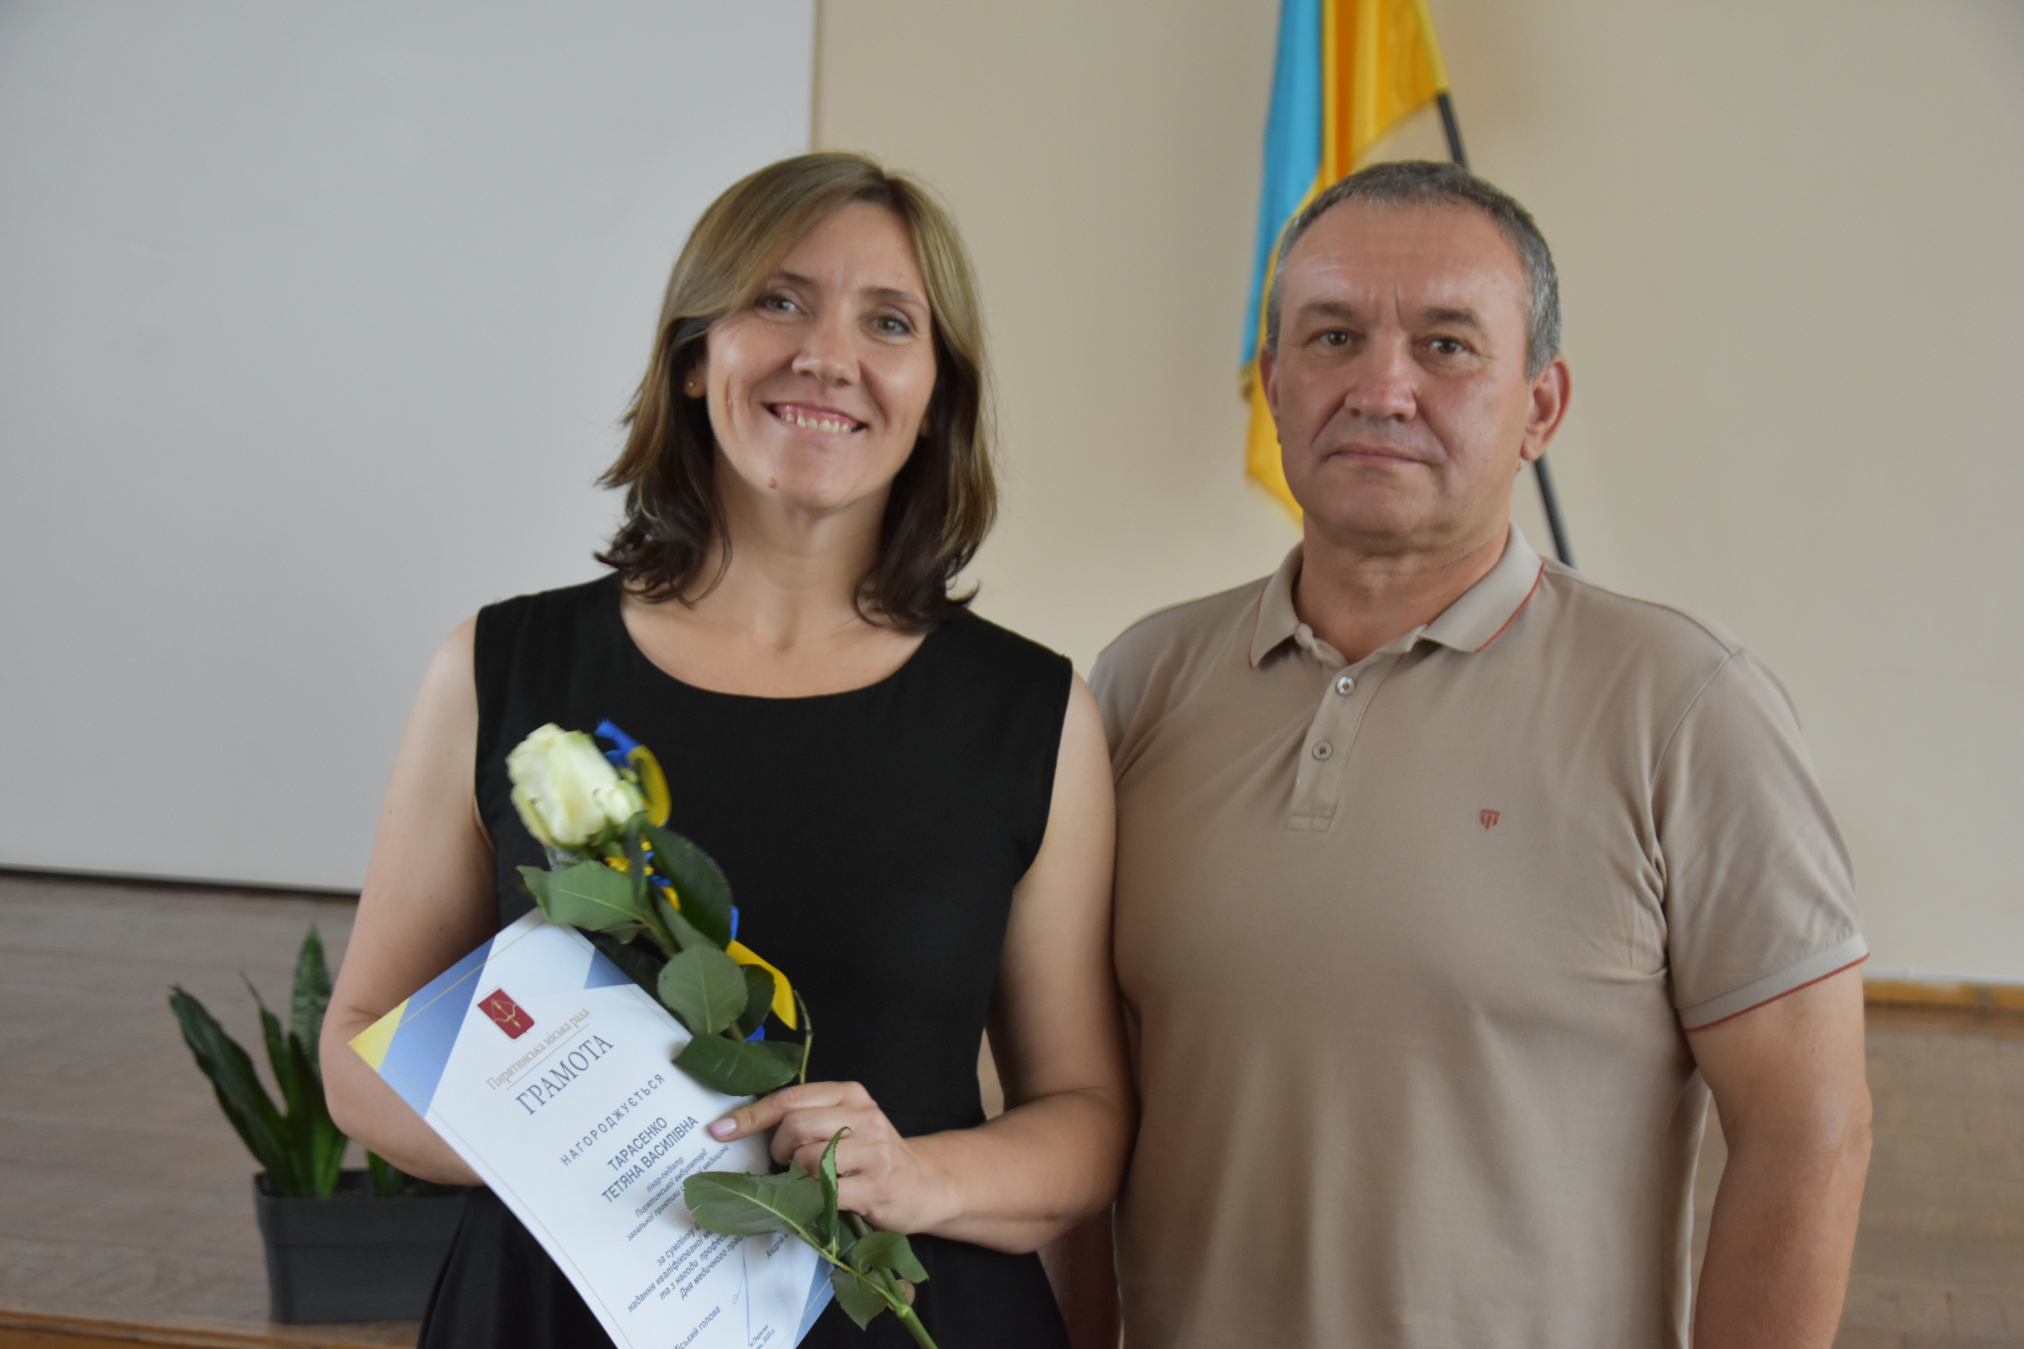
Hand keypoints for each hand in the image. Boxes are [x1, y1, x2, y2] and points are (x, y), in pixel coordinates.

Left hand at [708, 1080, 955, 1233]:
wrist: (926, 1184)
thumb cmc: (873, 1155)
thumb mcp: (847, 1124)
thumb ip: (809, 1118)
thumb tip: (744, 1125)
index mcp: (850, 1094)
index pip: (790, 1098)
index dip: (751, 1116)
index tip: (720, 1130)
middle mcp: (864, 1116)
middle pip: (795, 1126)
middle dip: (778, 1149)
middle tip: (786, 1164)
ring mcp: (874, 1151)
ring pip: (807, 1159)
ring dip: (797, 1177)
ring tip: (811, 1182)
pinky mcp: (877, 1186)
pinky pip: (825, 1192)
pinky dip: (813, 1198)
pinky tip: (822, 1200)